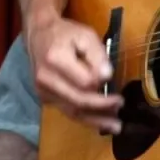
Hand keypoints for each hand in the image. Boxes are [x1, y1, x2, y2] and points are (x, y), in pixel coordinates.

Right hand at [26, 15, 123, 133]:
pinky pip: (67, 111)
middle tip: (121, 106)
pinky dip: (85, 118)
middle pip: (77, 101)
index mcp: (55, 59)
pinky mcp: (44, 97)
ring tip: (115, 126)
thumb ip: (97, 54)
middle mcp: (46, 78)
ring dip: (95, 121)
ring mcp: (43, 90)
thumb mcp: (85, 35)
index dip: (101, 84)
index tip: (115, 83)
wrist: (38, 34)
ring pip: (72, 112)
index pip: (83, 82)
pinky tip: (100, 122)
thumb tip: (107, 76)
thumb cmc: (65, 33)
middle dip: (102, 107)